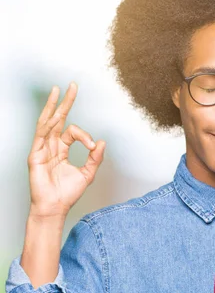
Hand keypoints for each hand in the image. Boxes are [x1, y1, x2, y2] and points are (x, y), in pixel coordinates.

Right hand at [27, 82, 105, 220]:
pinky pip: (41, 136)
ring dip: (52, 106)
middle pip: (57, 118)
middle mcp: (50, 146)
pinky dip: (47, 125)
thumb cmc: (68, 193)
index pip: (72, 131)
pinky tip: (52, 114)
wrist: (55, 207)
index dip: (85, 135)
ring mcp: (41, 149)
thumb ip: (95, 158)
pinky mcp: (35, 155)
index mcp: (61, 149)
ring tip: (57, 90)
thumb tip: (101, 141)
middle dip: (64, 102)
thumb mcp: (87, 173)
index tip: (92, 145)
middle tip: (72, 85)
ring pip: (47, 122)